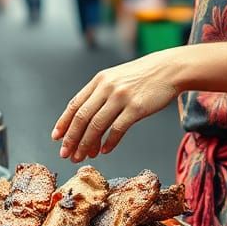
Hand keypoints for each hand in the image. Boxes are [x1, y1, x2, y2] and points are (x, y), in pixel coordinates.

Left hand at [52, 52, 178, 162]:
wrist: (169, 69)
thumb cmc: (142, 76)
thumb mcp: (116, 78)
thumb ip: (100, 93)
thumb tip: (85, 120)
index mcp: (99, 80)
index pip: (75, 104)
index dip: (63, 123)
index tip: (57, 138)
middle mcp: (107, 87)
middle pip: (82, 117)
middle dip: (71, 138)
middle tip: (66, 153)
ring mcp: (121, 97)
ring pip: (97, 125)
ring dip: (87, 144)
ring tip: (83, 156)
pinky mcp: (137, 108)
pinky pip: (118, 129)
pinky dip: (109, 142)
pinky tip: (105, 150)